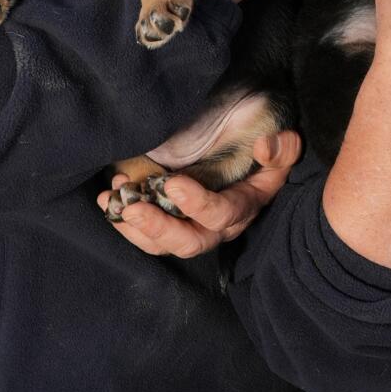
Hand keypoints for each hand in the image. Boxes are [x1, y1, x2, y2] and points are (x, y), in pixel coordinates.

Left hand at [99, 130, 301, 256]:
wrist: (248, 155)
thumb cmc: (264, 152)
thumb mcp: (282, 147)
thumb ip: (282, 149)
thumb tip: (263, 149)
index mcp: (244, 206)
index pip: (221, 214)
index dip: (198, 204)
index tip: (172, 183)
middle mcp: (218, 227)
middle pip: (189, 242)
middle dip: (158, 227)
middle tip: (132, 206)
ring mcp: (192, 228)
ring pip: (162, 244)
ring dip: (134, 227)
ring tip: (111, 201)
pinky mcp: (172, 224)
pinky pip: (147, 235)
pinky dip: (124, 221)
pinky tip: (108, 201)